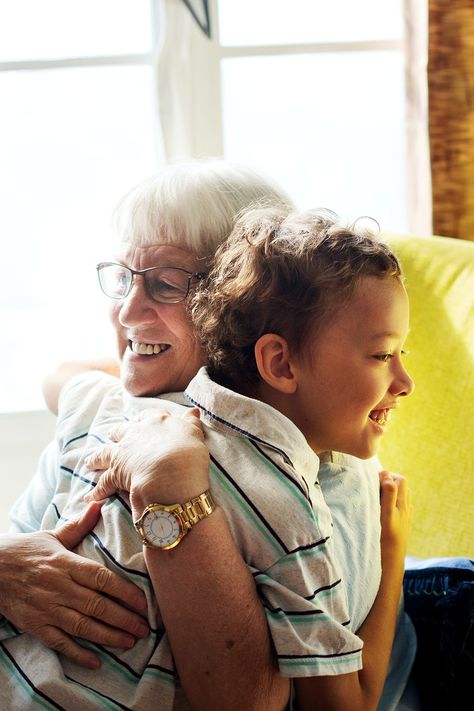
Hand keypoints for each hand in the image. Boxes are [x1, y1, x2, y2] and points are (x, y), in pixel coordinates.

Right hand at [0, 503, 148, 668]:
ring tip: (129, 642)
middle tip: (144, 628)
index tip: (143, 602)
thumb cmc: (25, 551)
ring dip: (108, 636)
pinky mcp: (35, 625)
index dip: (124, 591)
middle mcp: (59, 587)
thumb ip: (78, 526)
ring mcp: (47, 609)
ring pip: (82, 626)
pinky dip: (78, 653)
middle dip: (123, 618)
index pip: (101, 578)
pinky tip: (95, 661)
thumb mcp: (52, 536)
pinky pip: (59, 643)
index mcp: (66, 564)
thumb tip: (97, 504)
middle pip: (96, 605)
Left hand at [84, 407, 209, 513]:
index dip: (142, 421)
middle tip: (112, 436)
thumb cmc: (187, 453)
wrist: (172, 474)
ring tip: (89, 463)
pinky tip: (91, 496)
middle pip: (121, 431)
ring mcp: (123, 453)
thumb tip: (193, 411)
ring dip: (96, 459)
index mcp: (156, 422)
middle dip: (116, 434)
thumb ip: (191, 422)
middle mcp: (136, 434)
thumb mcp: (194, 433)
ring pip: (104, 453)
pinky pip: (103, 483)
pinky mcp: (116, 473)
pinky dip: (97, 491)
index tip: (140, 422)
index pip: (146, 417)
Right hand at [379, 470, 411, 563]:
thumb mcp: (386, 514)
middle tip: (374, 486)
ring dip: (390, 492)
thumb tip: (386, 474)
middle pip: (402, 487)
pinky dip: (392, 502)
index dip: (387, 476)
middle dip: (389, 482)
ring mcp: (405, 517)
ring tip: (376, 496)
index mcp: (403, 504)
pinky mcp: (402, 525)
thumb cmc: (386, 538)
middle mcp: (406, 509)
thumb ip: (388, 494)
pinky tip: (382, 509)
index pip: (400, 480)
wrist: (391, 562)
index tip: (373, 480)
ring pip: (401, 497)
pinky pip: (399, 507)